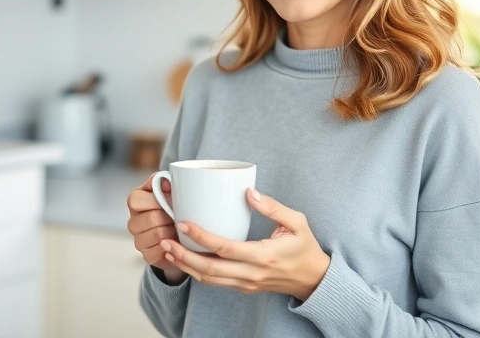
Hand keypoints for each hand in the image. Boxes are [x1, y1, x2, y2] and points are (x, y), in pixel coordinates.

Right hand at [126, 174, 186, 283]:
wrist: (181, 234)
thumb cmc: (174, 208)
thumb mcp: (171, 191)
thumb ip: (166, 181)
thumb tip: (166, 181)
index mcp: (136, 201)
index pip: (136, 200)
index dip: (154, 201)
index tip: (169, 201)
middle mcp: (133, 221)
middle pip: (150, 218)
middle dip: (168, 217)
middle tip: (177, 216)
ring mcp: (138, 240)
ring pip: (157, 234)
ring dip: (172, 230)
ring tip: (178, 228)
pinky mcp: (147, 255)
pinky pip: (160, 250)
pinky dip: (172, 245)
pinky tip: (175, 240)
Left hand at [160, 188, 330, 301]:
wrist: (313, 279)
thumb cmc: (305, 247)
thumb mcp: (298, 222)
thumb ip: (273, 207)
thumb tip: (248, 192)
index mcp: (263, 255)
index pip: (225, 248)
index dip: (201, 237)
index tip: (184, 224)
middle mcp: (252, 274)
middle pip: (210, 269)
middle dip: (184, 256)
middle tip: (165, 240)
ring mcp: (246, 283)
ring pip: (209, 280)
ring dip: (186, 266)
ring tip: (168, 250)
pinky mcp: (244, 287)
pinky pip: (216, 283)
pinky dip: (197, 273)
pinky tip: (186, 260)